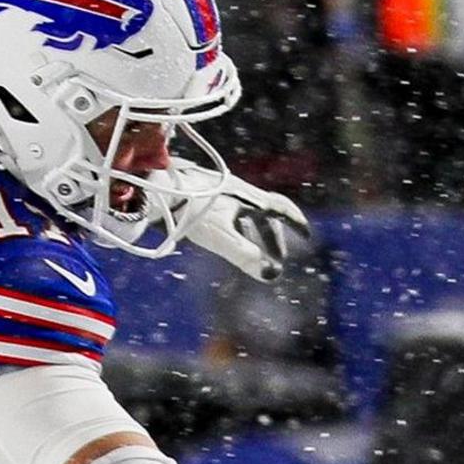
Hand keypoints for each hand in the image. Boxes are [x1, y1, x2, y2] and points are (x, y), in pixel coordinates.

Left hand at [179, 166, 310, 282]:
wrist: (156, 188)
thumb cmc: (189, 210)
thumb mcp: (220, 236)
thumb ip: (245, 255)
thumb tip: (271, 275)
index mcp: (248, 198)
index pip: (281, 207)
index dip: (296, 222)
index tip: (307, 236)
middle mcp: (235, 192)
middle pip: (262, 215)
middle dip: (272, 238)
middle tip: (276, 259)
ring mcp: (217, 192)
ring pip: (243, 215)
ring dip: (251, 234)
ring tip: (251, 254)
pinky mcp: (199, 195)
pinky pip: (224, 213)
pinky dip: (232, 229)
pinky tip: (221, 238)